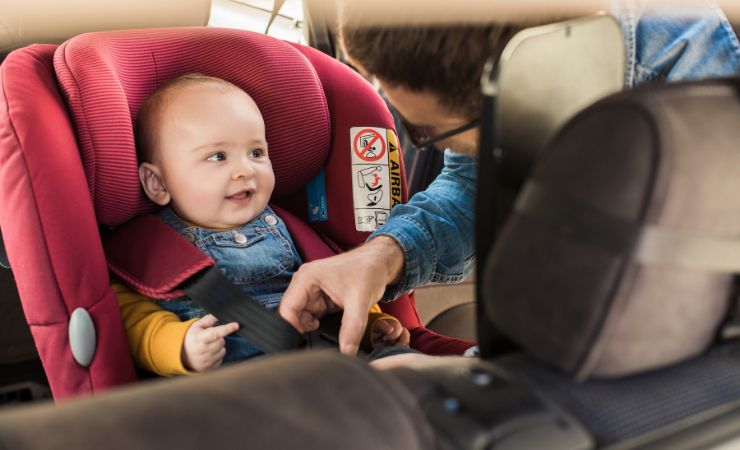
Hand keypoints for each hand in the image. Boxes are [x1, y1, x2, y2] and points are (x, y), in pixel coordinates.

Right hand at [182, 314, 238, 371]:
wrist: (182, 355)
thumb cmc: (192, 338)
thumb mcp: (197, 326)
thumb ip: (209, 319)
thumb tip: (220, 315)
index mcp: (199, 338)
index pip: (215, 333)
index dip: (227, 329)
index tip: (236, 325)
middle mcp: (203, 351)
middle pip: (221, 341)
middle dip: (219, 338)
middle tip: (210, 338)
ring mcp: (206, 361)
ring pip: (223, 350)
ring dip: (219, 347)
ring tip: (208, 346)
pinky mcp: (210, 368)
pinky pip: (221, 359)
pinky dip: (217, 355)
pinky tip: (208, 354)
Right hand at [279, 236, 404, 354]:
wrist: (380, 263)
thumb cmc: (368, 270)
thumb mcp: (360, 301)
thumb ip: (352, 328)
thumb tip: (346, 353)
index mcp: (306, 278)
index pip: (287, 309)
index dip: (291, 329)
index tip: (303, 345)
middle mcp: (304, 284)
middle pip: (292, 315)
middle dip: (302, 330)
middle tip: (316, 343)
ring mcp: (311, 292)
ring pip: (302, 318)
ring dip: (312, 329)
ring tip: (326, 334)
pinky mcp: (320, 299)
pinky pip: (312, 317)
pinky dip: (319, 326)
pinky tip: (329, 328)